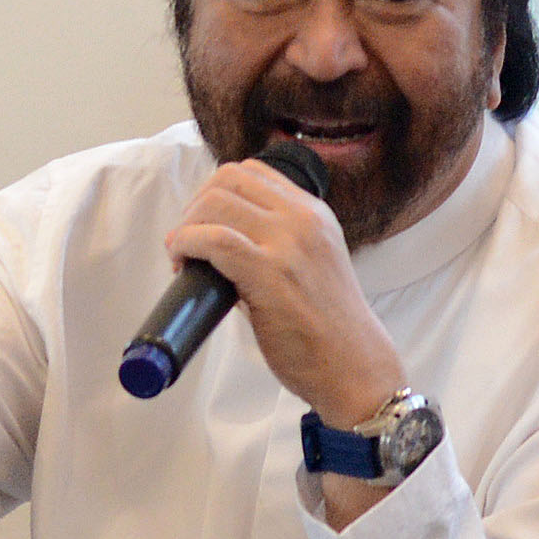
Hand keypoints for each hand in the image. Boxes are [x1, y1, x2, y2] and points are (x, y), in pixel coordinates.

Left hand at [161, 160, 407, 426]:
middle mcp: (304, 219)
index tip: (205, 223)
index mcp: (315, 213)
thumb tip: (218, 245)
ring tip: (184, 258)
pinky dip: (186, 244)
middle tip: (188, 242)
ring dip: (186, 226)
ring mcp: (289, 243)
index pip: (253, 171)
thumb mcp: (312, 266)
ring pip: (216, 204)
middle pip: (227, 180)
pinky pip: (214, 240)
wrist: (356, 368)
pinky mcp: (271, 273)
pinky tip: (182, 262)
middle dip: (195, 207)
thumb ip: (274, 246)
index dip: (216, 192)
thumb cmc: (328, 329)